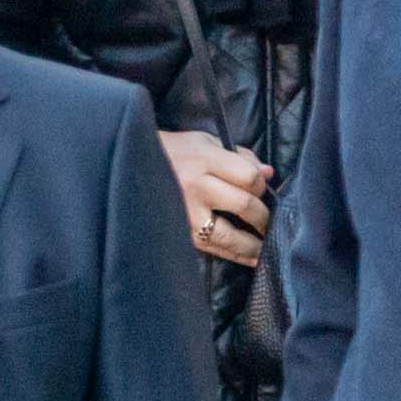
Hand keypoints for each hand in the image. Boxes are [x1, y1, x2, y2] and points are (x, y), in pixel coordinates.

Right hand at [157, 128, 275, 266]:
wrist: (130, 166)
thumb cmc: (173, 152)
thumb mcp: (204, 142)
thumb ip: (238, 156)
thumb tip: (268, 174)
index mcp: (204, 159)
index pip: (249, 177)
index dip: (262, 185)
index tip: (262, 190)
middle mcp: (196, 187)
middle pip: (244, 205)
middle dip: (263, 216)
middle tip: (270, 221)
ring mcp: (186, 214)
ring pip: (230, 235)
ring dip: (254, 245)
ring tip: (267, 248)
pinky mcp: (179, 234)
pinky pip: (214, 248)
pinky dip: (236, 255)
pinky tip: (251, 259)